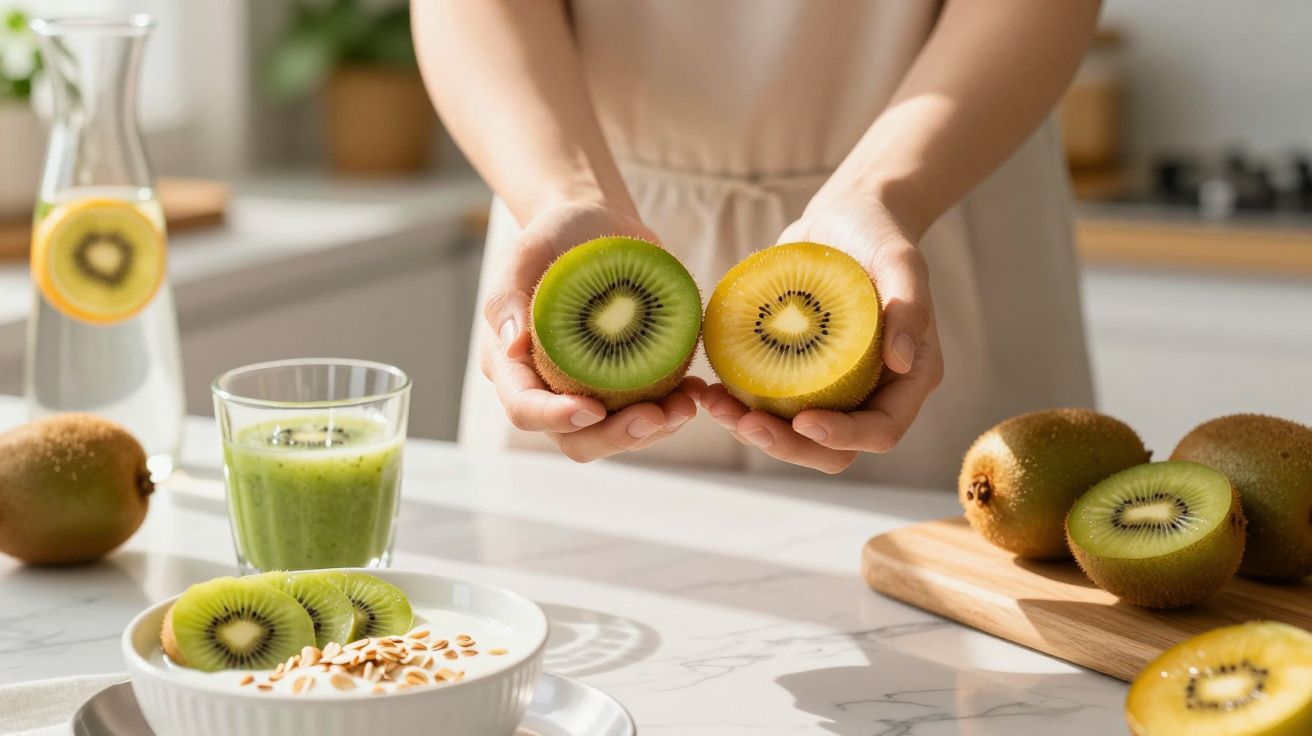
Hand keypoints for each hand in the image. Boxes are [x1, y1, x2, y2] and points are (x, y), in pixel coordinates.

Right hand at [480, 200, 703, 461]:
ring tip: (686, 404)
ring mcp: (588, 390)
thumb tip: (512, 346)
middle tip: (655, 417)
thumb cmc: (554, 236)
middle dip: (615, 437)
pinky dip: (671, 410)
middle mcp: (547, 388)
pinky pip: (646, 414)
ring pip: (615, 435)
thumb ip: (509, 295)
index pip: (525, 409)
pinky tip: (693, 392)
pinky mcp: (625, 384)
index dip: (555, 417)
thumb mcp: (525, 251)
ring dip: (654, 430)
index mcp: (512, 364)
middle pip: (575, 439)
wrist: (595, 227)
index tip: (592, 408)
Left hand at [699, 196, 943, 473]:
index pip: (881, 430)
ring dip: (753, 431)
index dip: (843, 436)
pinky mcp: (797, 375)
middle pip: (833, 450)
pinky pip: (769, 407)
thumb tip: (903, 362)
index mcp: (909, 378)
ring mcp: (832, 388)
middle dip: (787, 445)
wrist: (844, 216)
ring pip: (795, 436)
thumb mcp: (901, 260)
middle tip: (743, 423)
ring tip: (715, 405)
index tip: (802, 421)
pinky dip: (739, 406)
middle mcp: (872, 392)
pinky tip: (709, 390)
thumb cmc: (879, 234)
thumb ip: (910, 306)